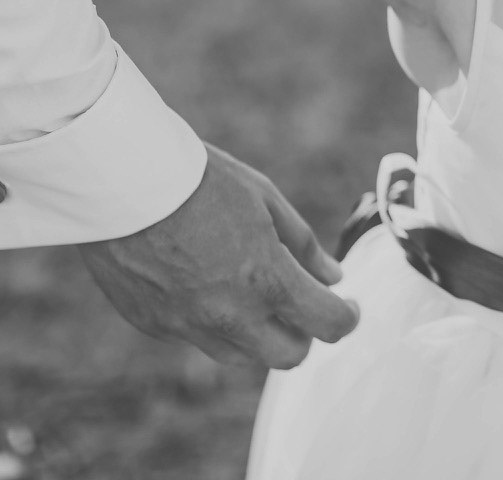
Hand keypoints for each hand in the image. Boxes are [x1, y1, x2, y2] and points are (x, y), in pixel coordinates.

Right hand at [77, 143, 359, 368]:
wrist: (120, 182)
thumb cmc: (200, 180)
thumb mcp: (266, 200)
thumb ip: (304, 246)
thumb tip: (334, 277)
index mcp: (266, 280)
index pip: (327, 325)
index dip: (346, 318)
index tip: (347, 306)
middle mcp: (229, 315)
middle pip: (288, 356)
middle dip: (304, 333)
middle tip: (303, 303)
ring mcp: (187, 326)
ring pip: (241, 356)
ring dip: (259, 335)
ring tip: (255, 295)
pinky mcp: (153, 325)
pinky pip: (196, 339)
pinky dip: (213, 323)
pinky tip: (206, 286)